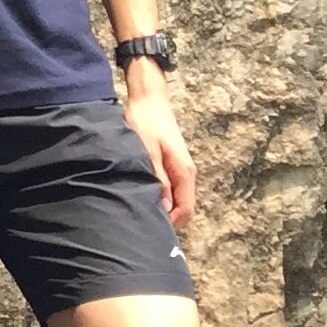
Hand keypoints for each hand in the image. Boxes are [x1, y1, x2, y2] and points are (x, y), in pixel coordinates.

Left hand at [121, 68, 198, 225]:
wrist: (149, 97)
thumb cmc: (146, 121)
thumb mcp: (147, 150)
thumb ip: (157, 178)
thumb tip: (162, 206)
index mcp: (184, 172)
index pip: (185, 210)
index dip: (171, 224)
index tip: (151, 230)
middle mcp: (186, 173)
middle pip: (182, 207)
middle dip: (167, 220)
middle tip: (143, 224)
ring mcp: (179, 168)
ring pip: (176, 198)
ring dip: (163, 208)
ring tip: (140, 213)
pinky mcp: (171, 163)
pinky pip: (170, 188)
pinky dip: (160, 196)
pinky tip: (143, 196)